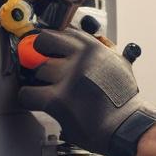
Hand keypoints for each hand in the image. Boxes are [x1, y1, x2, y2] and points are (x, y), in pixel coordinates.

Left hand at [17, 28, 155, 155]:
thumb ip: (105, 49)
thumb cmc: (124, 100)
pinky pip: (28, 94)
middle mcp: (80, 58)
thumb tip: (96, 39)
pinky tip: (37, 101)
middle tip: (41, 63)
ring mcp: (68, 77)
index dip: (53, 40)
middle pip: (44, 43)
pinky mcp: (57, 99)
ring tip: (49, 90)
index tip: (48, 46)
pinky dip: (29, 98)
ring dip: (40, 80)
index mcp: (93, 48)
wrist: (127, 125)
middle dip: (40, 52)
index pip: (63, 30)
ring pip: (37, 70)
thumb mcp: (120, 64)